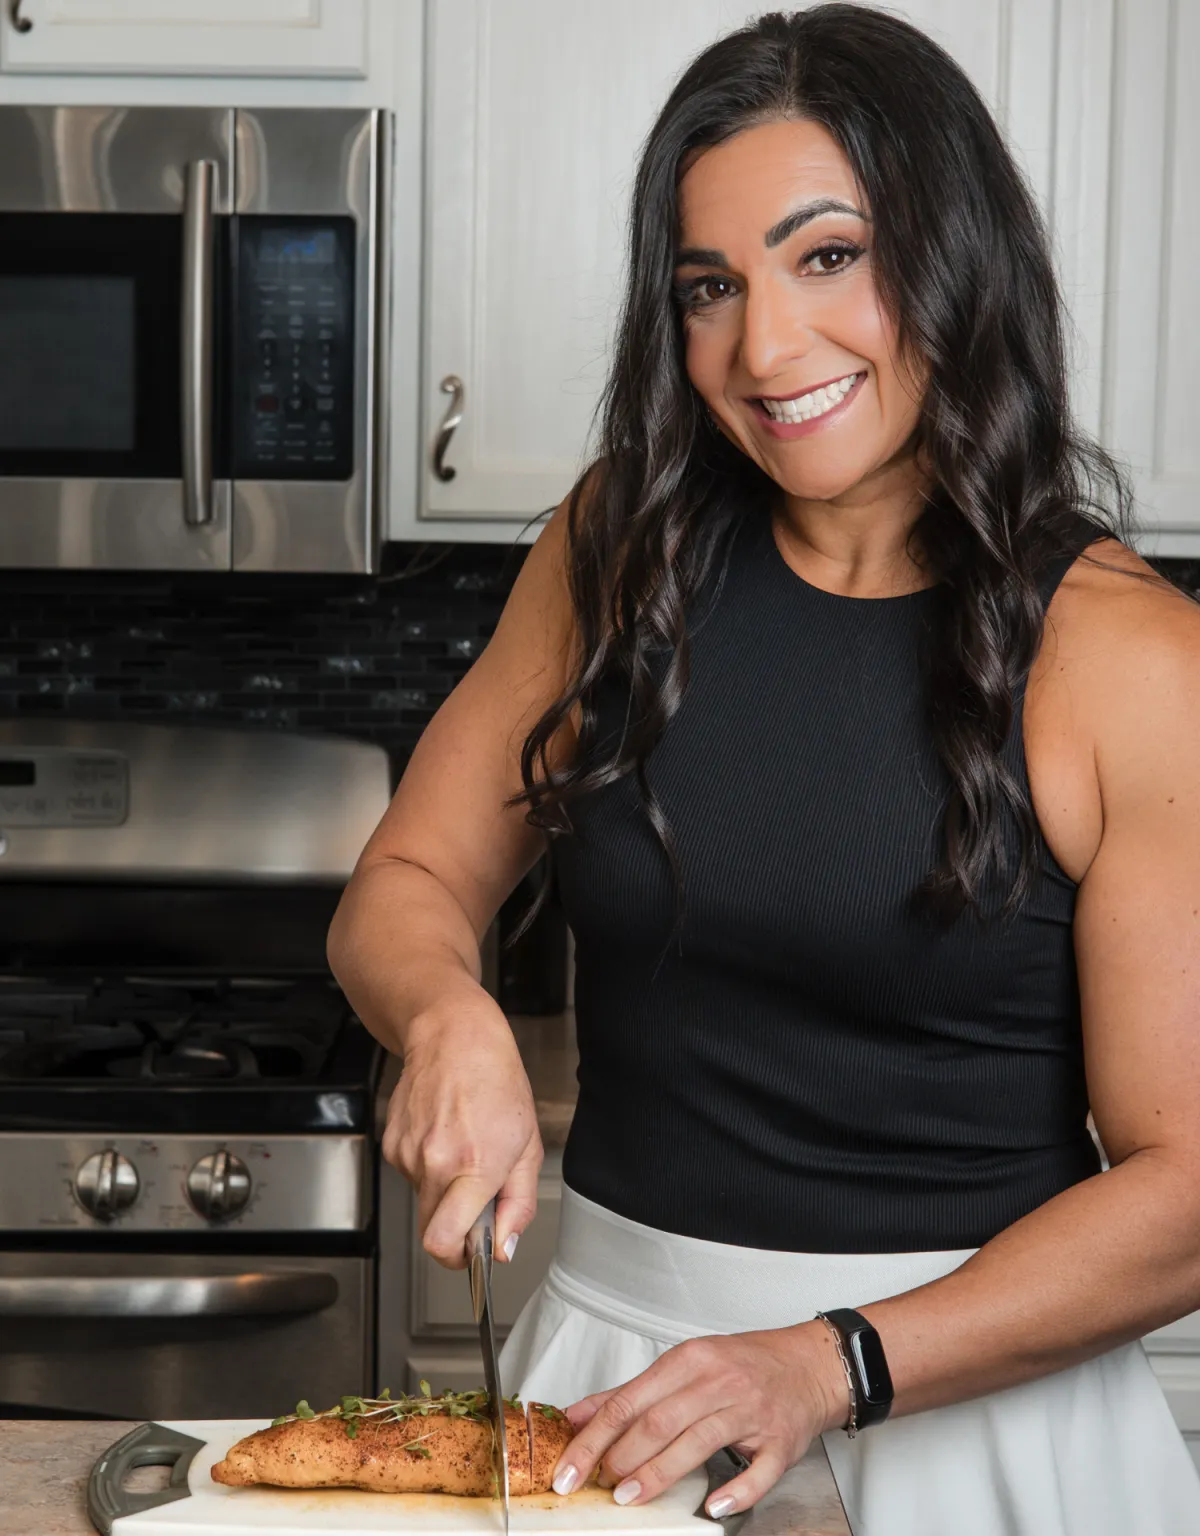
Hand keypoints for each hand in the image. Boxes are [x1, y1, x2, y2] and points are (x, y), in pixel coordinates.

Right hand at [381, 986, 542, 1268]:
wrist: (453, 1037)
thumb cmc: (496, 1081)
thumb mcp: (528, 1144)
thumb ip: (519, 1203)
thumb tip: (504, 1246)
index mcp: (475, 1166)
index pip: (445, 1243)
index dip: (459, 1259)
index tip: (473, 1253)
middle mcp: (435, 1163)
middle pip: (431, 1231)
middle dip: (455, 1227)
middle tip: (477, 1196)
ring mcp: (408, 1153)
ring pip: (422, 1201)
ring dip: (443, 1190)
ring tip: (464, 1148)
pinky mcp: (391, 1144)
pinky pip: (410, 1175)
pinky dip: (427, 1167)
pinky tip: (444, 1135)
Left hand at [550, 1323, 849, 1518]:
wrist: (809, 1364)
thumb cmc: (742, 1365)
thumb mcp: (684, 1365)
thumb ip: (629, 1393)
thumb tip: (577, 1415)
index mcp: (690, 1361)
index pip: (630, 1401)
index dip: (595, 1438)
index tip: (569, 1468)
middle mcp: (719, 1381)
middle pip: (660, 1421)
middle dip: (622, 1457)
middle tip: (600, 1484)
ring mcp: (751, 1411)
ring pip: (698, 1443)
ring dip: (659, 1473)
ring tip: (630, 1496)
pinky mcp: (780, 1441)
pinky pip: (758, 1472)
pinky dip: (735, 1492)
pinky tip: (711, 1506)